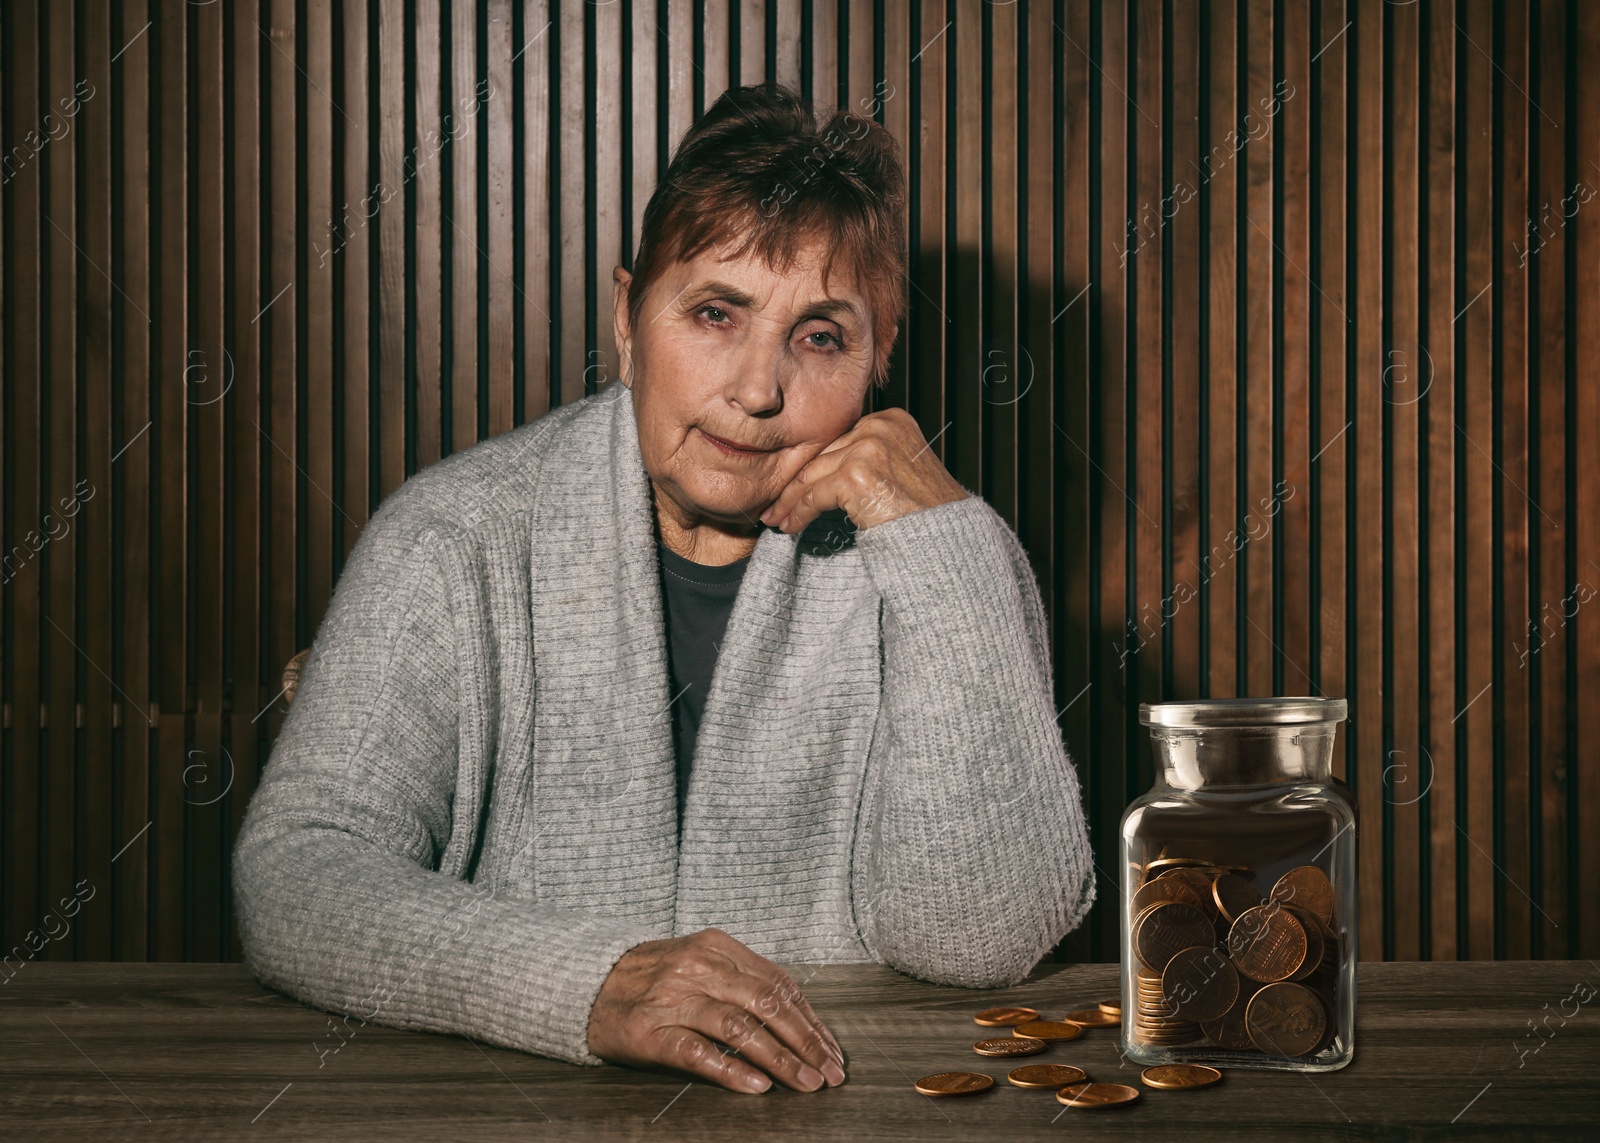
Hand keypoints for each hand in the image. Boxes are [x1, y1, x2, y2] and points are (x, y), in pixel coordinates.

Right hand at [586, 928, 846, 1093]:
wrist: (586, 982)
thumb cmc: (652, 976)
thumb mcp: (699, 961)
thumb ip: (742, 980)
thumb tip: (798, 1019)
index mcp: (717, 947)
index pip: (779, 984)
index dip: (811, 1020)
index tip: (832, 1050)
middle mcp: (698, 967)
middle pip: (767, 1004)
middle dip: (806, 1042)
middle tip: (830, 1072)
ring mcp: (673, 999)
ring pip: (739, 1029)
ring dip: (780, 1060)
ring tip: (805, 1083)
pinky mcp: (649, 1031)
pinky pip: (697, 1052)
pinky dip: (730, 1070)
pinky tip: (756, 1086)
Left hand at [757, 408, 967, 533]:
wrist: (947, 537)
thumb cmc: (927, 513)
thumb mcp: (900, 469)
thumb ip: (868, 458)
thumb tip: (824, 471)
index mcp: (890, 419)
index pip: (838, 443)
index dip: (813, 467)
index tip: (795, 486)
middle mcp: (879, 426)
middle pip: (823, 456)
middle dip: (795, 484)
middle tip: (776, 506)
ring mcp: (867, 448)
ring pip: (812, 475)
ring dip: (790, 501)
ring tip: (778, 519)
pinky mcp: (856, 474)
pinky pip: (814, 495)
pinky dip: (798, 512)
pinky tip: (790, 526)